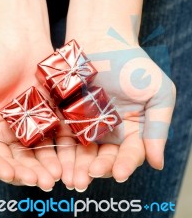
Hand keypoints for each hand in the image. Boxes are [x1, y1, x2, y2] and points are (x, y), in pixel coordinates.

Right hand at [0, 33, 61, 190]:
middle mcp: (2, 131)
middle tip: (41, 182)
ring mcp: (27, 125)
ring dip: (45, 166)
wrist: (16, 35)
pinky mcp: (48, 116)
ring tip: (55, 176)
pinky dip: (60, 151)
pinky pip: (54, 137)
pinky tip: (67, 160)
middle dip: (26, 173)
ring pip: (36, 153)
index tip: (11, 175)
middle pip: (13, 159)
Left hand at [56, 35, 175, 190]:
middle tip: (87, 179)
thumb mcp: (158, 92)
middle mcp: (112, 132)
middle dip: (99, 170)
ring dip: (79, 168)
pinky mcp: (69, 118)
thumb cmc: (134, 63)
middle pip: (106, 158)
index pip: (132, 153)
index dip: (126, 164)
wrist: (102, 38)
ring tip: (72, 179)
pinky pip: (66, 138)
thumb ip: (158, 127)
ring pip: (85, 153)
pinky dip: (64, 152)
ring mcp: (89, 126)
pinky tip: (59, 162)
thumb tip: (157, 164)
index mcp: (134, 129)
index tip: (120, 173)